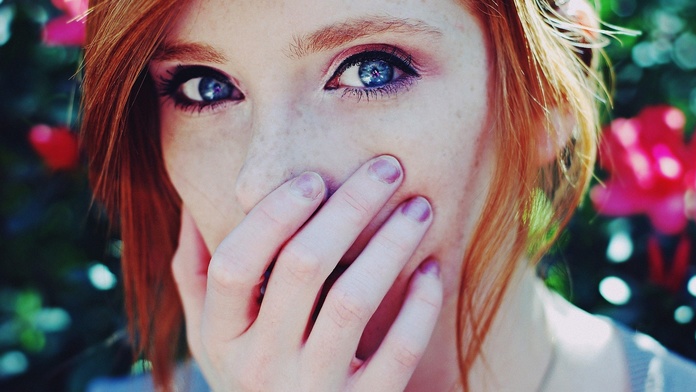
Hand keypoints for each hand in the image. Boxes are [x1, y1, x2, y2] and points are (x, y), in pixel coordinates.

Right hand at [172, 156, 442, 390]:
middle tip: (388, 169)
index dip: (274, 214)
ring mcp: (311, 389)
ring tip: (419, 206)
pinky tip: (431, 268)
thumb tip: (191, 203)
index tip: (315, 178)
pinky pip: (398, 352)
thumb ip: (198, 274)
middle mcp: (259, 365)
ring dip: (391, 244)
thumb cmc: (249, 372)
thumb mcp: (210, 334)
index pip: (235, 262)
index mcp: (220, 336)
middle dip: (349, 207)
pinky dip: (419, 306)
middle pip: (302, 268)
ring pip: (352, 301)